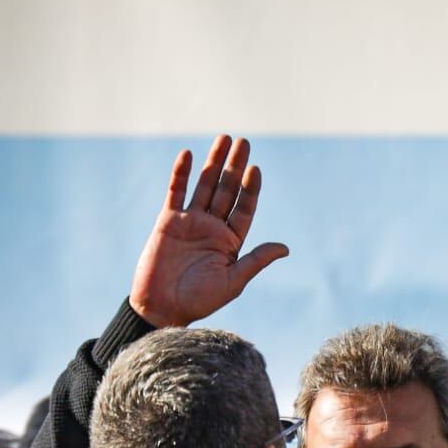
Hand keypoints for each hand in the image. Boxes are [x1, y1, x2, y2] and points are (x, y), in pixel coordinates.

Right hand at [130, 133, 289, 328]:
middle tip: (243, 141)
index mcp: (230, 241)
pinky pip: (175, 193)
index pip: (244, 208)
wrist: (162, 308)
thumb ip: (256, 260)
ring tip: (224, 139)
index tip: (255, 169)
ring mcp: (190, 222)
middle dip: (235, 166)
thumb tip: (285, 248)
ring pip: (204, 185)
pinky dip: (180, 174)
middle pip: (227, 190)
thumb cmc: (199, 301)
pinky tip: (188, 155)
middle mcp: (212, 227)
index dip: (250, 189)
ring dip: (213, 163)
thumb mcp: (233, 281)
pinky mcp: (168, 222)